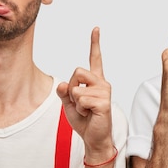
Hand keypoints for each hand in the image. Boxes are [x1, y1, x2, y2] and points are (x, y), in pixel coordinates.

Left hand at [57, 27, 113, 161]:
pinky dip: (80, 109)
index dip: (95, 43)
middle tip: (79, 102)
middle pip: (78, 71)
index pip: (95, 58)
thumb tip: (62, 84)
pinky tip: (90, 114)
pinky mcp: (104, 102)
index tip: (96, 29)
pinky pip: (82, 99)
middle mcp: (102, 82)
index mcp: (95, 80)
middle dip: (71, 87)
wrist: (94, 139)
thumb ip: (64, 93)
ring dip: (75, 101)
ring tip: (86, 110)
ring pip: (77, 88)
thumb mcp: (69, 104)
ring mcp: (104, 91)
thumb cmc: (84, 120)